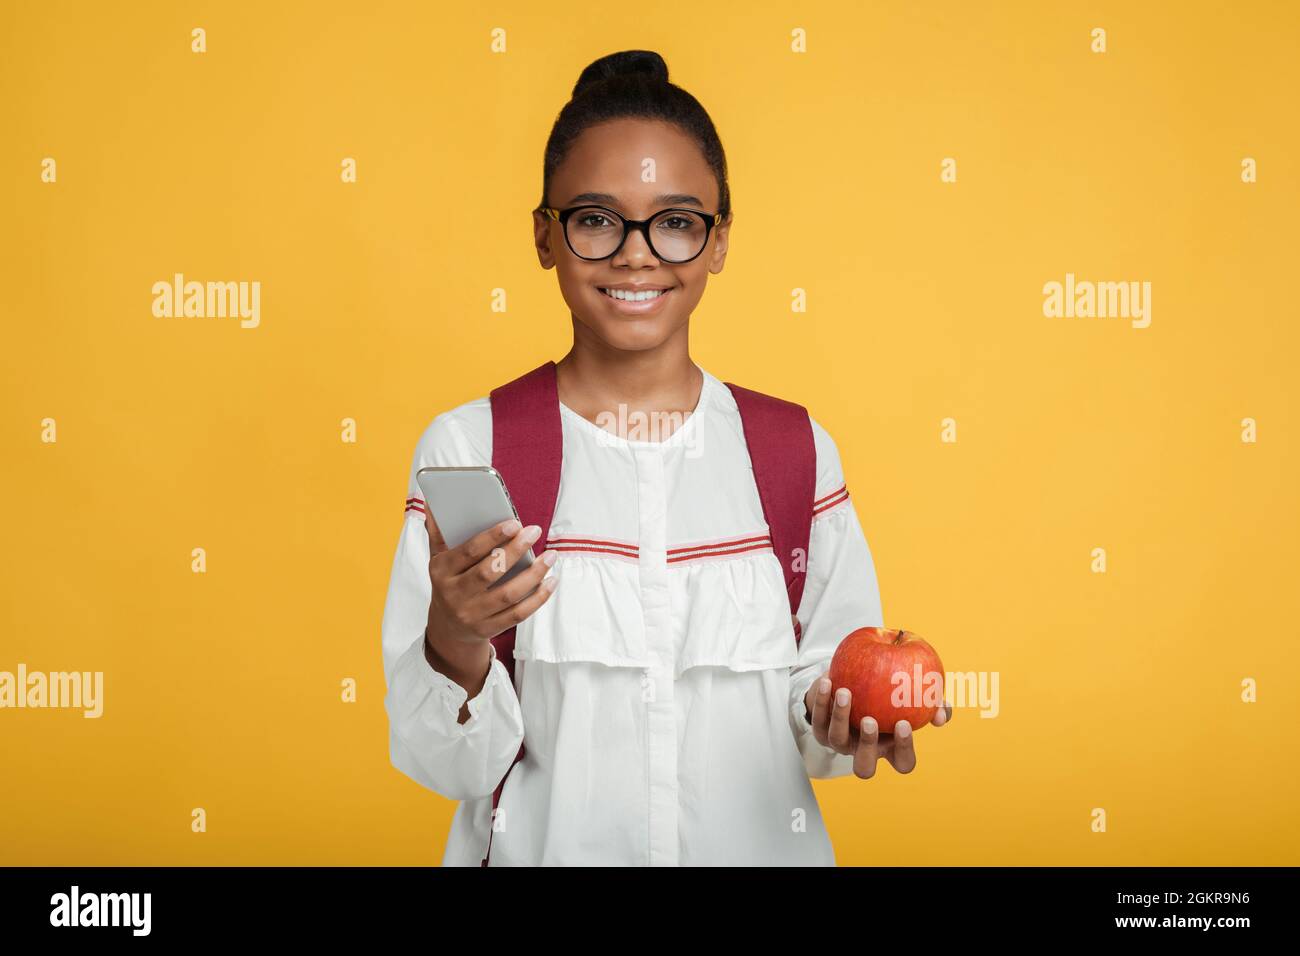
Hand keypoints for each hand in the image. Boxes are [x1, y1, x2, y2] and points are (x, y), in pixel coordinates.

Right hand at [424, 510, 557, 658]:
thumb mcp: (438, 559)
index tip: (514, 523)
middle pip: (490, 572)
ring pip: (508, 594)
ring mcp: (471, 615)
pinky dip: (538, 598)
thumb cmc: (449, 582)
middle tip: (535, 531)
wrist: (447, 628)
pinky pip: (518, 614)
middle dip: (515, 550)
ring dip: (534, 574)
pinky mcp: (487, 630)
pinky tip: (550, 581)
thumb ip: (438, 532)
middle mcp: (454, 595)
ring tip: (550, 556)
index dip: (492, 536)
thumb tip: (432, 502)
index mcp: (441, 572)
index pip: (469, 552)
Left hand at [803, 674, 952, 777]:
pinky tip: (829, 681)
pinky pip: (819, 719)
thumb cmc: (888, 692)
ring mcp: (840, 743)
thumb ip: (932, 703)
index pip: (902, 762)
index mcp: (890, 749)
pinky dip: (822, 700)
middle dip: (867, 746)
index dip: (904, 748)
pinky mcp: (821, 729)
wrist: (849, 682)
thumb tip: (942, 714)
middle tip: (870, 720)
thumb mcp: (911, 695)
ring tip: (846, 692)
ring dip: (841, 717)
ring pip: (837, 740)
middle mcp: (864, 751)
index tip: (903, 723)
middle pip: (864, 767)